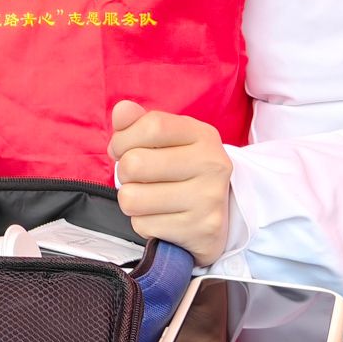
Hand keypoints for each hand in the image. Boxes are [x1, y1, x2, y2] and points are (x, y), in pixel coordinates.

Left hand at [108, 100, 232, 262]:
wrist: (220, 214)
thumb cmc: (183, 169)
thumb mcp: (169, 139)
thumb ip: (140, 122)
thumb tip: (121, 110)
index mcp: (203, 135)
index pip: (152, 126)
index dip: (124, 138)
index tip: (121, 149)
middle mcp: (211, 165)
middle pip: (135, 163)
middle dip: (124, 172)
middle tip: (138, 177)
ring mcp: (208, 200)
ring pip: (131, 198)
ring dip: (130, 199)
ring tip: (148, 197)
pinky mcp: (200, 230)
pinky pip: (142, 225)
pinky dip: (143, 222)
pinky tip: (162, 216)